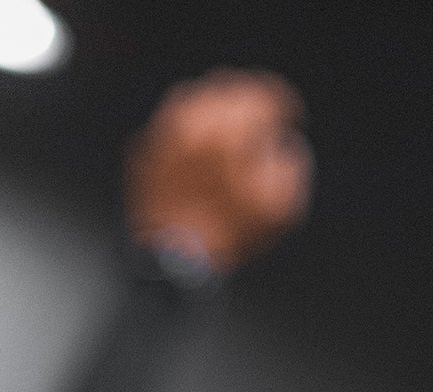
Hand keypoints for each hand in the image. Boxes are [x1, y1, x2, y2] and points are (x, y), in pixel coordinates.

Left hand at [126, 70, 311, 275]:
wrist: (172, 264)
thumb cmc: (229, 235)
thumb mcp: (280, 205)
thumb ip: (291, 164)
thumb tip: (280, 146)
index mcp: (231, 125)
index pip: (265, 95)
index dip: (283, 104)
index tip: (290, 118)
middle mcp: (193, 119)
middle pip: (227, 87)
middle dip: (247, 100)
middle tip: (258, 119)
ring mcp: (163, 133)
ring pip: (192, 98)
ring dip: (213, 108)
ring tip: (224, 128)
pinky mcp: (142, 152)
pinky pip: (166, 127)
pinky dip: (183, 132)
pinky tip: (194, 148)